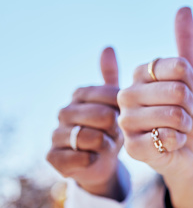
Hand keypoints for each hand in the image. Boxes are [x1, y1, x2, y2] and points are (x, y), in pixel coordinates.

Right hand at [47, 47, 123, 199]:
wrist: (100, 161)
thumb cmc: (110, 127)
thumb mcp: (115, 102)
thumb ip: (111, 77)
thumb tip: (107, 47)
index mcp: (80, 93)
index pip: (111, 95)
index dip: (123, 110)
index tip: (123, 116)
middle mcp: (63, 111)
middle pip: (102, 116)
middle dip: (115, 128)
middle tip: (115, 134)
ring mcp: (55, 134)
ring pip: (90, 137)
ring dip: (106, 145)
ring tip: (107, 145)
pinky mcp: (53, 157)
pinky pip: (79, 158)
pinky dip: (92, 160)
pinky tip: (94, 158)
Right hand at [118, 7, 192, 207]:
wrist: (191, 150)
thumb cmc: (190, 112)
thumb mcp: (192, 76)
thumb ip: (185, 43)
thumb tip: (183, 7)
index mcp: (140, 73)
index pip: (180, 66)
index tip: (190, 91)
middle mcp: (127, 94)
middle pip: (179, 90)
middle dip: (191, 106)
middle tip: (184, 114)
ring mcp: (126, 121)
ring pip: (174, 114)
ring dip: (186, 124)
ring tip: (179, 127)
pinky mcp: (131, 147)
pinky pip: (167, 137)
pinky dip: (179, 142)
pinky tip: (173, 144)